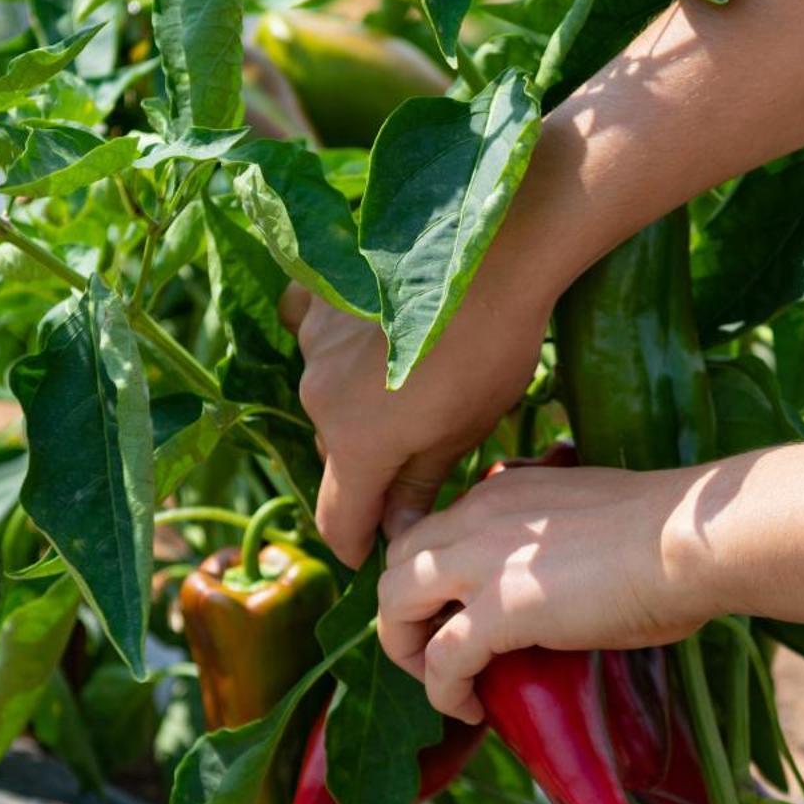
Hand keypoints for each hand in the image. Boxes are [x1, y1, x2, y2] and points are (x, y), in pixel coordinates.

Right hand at [282, 268, 552, 567]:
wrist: (492, 249)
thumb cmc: (492, 348)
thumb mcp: (466, 430)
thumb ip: (421, 483)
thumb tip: (396, 528)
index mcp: (356, 444)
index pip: (337, 520)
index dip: (355, 545)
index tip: (370, 553)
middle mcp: (318, 397)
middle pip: (336, 456)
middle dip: (369, 468)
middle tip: (417, 454)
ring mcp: (313, 342)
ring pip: (328, 396)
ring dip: (358, 404)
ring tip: (411, 379)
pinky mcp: (318, 294)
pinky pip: (311, 332)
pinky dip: (334, 346)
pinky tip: (366, 335)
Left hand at [378, 462, 721, 721]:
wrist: (690, 540)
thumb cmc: (665, 535)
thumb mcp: (587, 518)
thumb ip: (552, 539)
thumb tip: (561, 580)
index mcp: (500, 491)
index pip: (430, 529)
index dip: (427, 578)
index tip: (450, 613)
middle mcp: (476, 517)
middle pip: (395, 563)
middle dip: (402, 614)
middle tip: (435, 654)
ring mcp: (481, 562)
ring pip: (394, 605)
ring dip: (407, 651)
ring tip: (442, 684)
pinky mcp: (498, 610)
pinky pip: (441, 660)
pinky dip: (444, 692)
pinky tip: (472, 709)